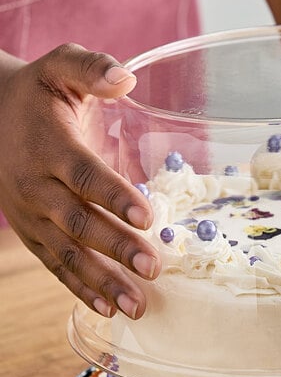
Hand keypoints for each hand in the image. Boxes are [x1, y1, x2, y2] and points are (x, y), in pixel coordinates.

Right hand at [0, 43, 159, 318]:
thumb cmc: (38, 94)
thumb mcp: (60, 67)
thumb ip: (90, 68)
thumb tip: (127, 77)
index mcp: (48, 146)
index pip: (84, 175)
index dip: (114, 195)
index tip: (147, 216)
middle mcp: (36, 186)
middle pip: (79, 222)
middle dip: (116, 247)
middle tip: (153, 268)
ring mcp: (31, 215)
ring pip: (67, 253)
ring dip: (103, 281)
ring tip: (137, 305)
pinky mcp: (32, 234)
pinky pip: (54, 265)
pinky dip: (80, 289)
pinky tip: (107, 308)